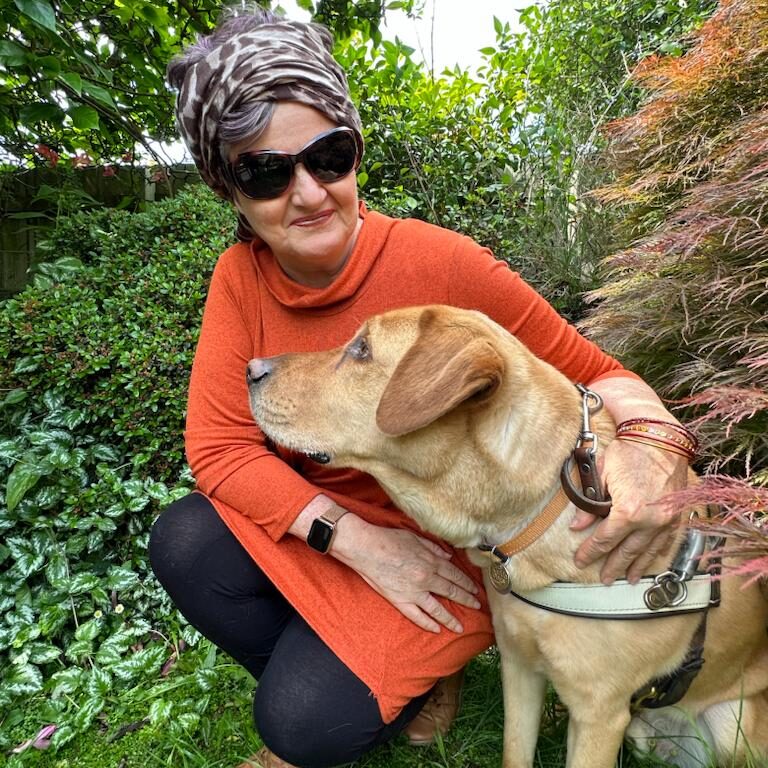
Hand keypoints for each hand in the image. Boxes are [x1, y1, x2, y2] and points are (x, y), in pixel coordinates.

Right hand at [335, 521, 481, 633]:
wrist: (366, 547)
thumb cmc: (388, 539)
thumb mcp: (415, 537)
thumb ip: (433, 547)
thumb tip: (448, 556)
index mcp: (431, 561)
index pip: (455, 575)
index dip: (467, 583)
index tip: (476, 590)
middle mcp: (426, 578)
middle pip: (451, 591)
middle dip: (466, 600)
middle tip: (477, 607)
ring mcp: (413, 592)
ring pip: (438, 609)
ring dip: (451, 619)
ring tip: (460, 627)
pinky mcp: (400, 601)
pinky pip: (417, 616)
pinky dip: (428, 624)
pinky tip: (437, 630)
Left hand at [571, 439, 687, 583]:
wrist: (660, 437)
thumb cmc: (628, 451)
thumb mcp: (600, 474)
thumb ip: (588, 504)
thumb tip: (577, 527)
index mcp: (627, 511)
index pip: (604, 540)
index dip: (590, 552)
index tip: (580, 560)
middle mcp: (649, 520)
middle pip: (626, 551)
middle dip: (612, 565)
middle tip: (603, 578)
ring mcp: (666, 519)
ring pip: (648, 550)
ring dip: (636, 566)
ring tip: (627, 578)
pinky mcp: (677, 514)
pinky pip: (666, 541)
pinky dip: (657, 553)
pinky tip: (651, 561)